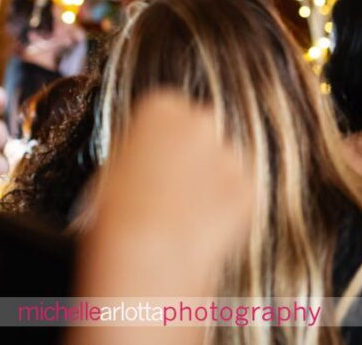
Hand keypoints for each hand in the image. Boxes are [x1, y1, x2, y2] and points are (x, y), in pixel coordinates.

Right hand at [77, 90, 253, 297]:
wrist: (145, 253)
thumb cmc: (115, 215)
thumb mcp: (112, 166)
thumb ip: (143, 149)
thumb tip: (151, 159)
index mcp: (161, 108)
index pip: (169, 112)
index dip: (161, 141)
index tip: (155, 161)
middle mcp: (202, 122)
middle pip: (201, 132)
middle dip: (193, 154)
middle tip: (173, 189)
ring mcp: (230, 154)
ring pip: (223, 164)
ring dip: (211, 183)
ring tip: (183, 216)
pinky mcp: (249, 187)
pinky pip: (240, 195)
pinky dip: (227, 210)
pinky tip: (201, 228)